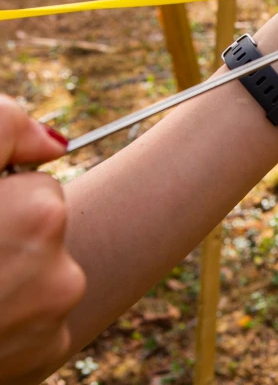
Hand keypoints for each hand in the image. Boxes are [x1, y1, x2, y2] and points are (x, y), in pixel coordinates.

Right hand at [0, 98, 85, 381]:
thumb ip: (6, 131)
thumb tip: (54, 144)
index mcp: (42, 217)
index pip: (38, 191)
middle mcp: (60, 274)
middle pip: (42, 238)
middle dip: (5, 245)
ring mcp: (51, 324)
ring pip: (38, 282)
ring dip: (5, 289)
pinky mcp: (44, 358)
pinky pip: (35, 329)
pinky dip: (6, 331)